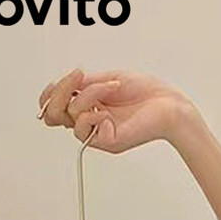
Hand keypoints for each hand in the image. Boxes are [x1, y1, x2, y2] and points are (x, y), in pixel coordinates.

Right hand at [37, 69, 197, 152]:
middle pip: (54, 114)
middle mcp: (92, 120)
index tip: (62, 80)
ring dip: (88, 95)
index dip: (50, 95)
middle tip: (79, 77)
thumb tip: (61, 85)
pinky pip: (84, 128)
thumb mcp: (107, 79)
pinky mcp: (107, 142)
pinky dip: (93, 113)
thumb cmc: (147, 92)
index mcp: (90, 105)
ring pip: (70, 116)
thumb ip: (83, 84)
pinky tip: (109, 110)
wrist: (169, 104)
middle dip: (60, 92)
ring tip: (110, 87)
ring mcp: (99, 133)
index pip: (56, 106)